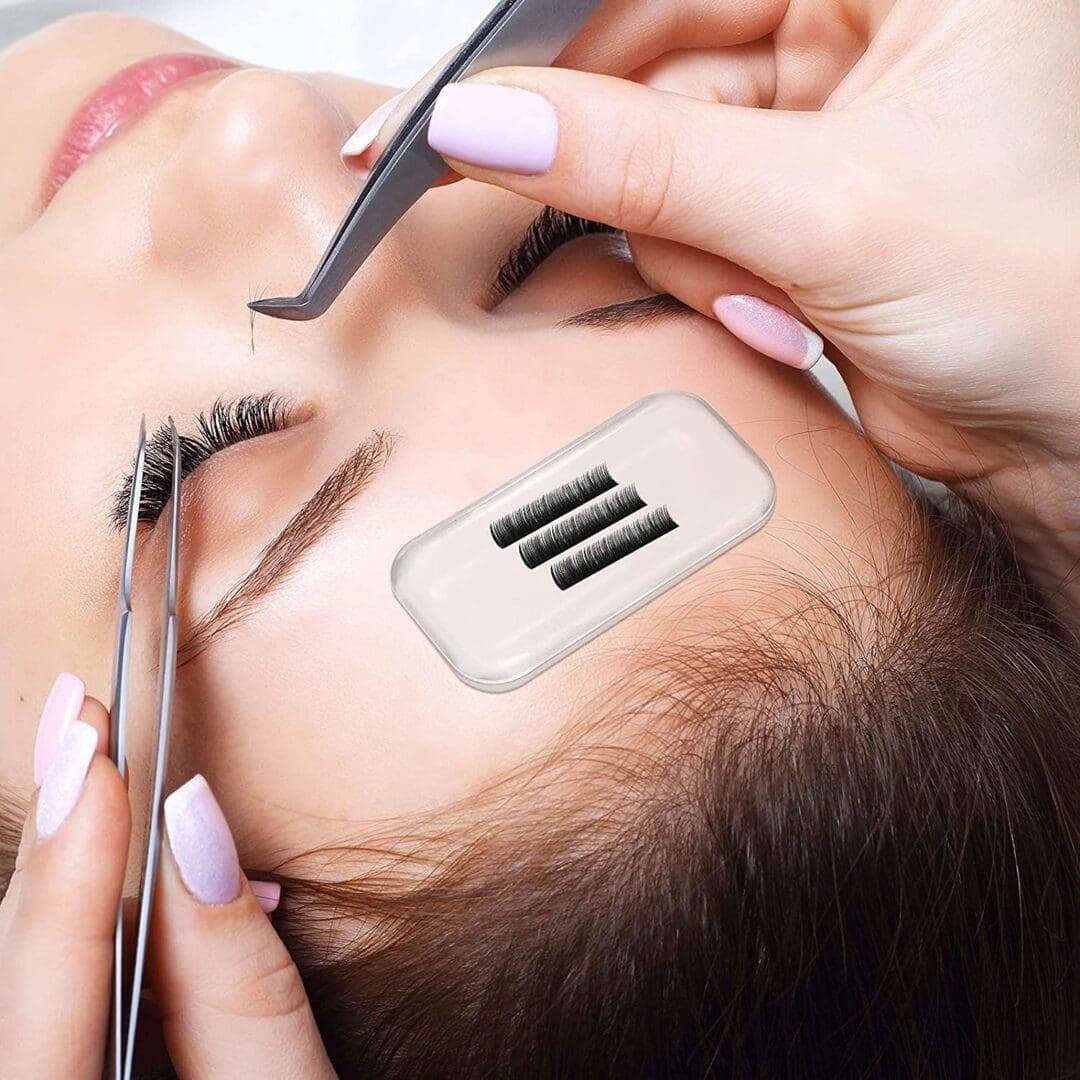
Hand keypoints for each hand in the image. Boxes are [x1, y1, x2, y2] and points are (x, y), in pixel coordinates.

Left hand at [0, 673, 335, 1078]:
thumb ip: (241, 984)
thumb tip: (195, 829)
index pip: (40, 998)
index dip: (67, 864)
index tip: (94, 743)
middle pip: (11, 973)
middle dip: (51, 849)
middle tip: (76, 719)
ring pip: (20, 981)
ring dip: (67, 887)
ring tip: (101, 777)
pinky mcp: (57, 1068)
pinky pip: (46, 1008)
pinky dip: (80, 939)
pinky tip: (126, 890)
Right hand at [357, 0, 1079, 615]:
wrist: (1054, 432)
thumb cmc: (1035, 303)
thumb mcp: (823, 211)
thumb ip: (646, 164)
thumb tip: (495, 125)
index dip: (566, 28)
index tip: (472, 91)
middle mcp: (860, 24)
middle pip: (658, 51)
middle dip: (620, 149)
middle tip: (535, 187)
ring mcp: (816, 114)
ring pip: (658, 146)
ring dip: (681, 232)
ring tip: (762, 288)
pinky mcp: (785, 194)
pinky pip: (678, 210)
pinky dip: (700, 269)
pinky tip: (769, 309)